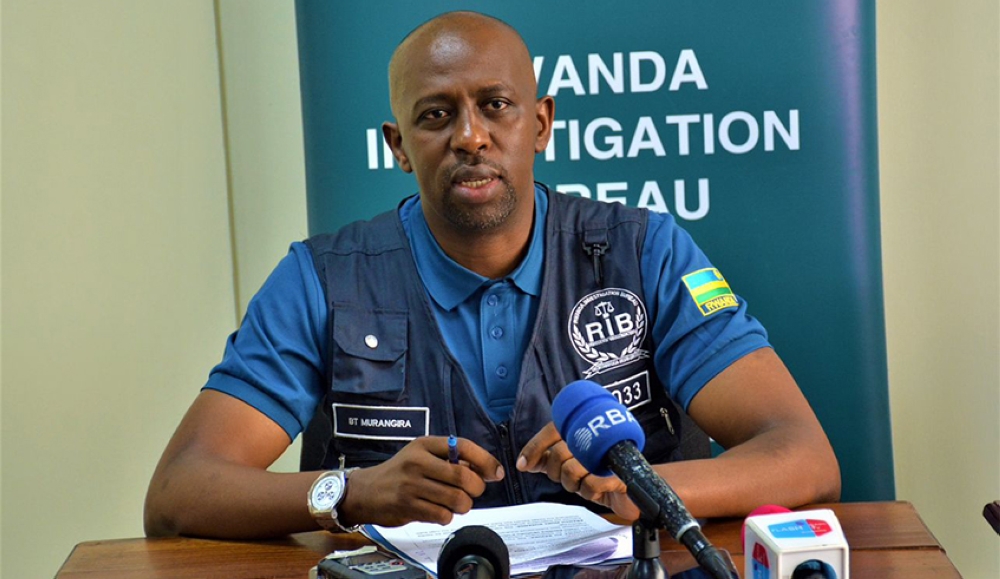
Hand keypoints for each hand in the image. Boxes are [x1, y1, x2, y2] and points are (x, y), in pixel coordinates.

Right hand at [339, 436, 503, 526]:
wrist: (365, 491)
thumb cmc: (399, 473)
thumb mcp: (421, 455)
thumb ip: (449, 459)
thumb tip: (485, 469)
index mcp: (425, 445)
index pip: (464, 447)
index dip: (485, 460)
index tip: (495, 472)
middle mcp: (418, 462)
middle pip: (464, 476)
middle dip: (477, 488)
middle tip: (473, 491)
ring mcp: (412, 485)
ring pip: (457, 499)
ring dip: (463, 505)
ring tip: (455, 503)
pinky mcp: (408, 507)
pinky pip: (442, 515)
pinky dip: (447, 517)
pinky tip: (438, 511)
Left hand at [517, 423, 639, 519]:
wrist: (635, 489)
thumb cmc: (601, 475)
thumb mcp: (571, 467)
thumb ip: (549, 461)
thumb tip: (524, 462)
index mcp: (582, 431)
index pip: (552, 430)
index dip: (534, 447)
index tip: (523, 464)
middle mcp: (594, 438)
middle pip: (558, 453)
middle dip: (557, 472)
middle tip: (570, 476)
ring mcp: (607, 454)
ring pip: (571, 470)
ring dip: (575, 484)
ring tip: (586, 481)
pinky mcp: (618, 472)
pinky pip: (590, 485)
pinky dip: (591, 492)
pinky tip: (600, 489)